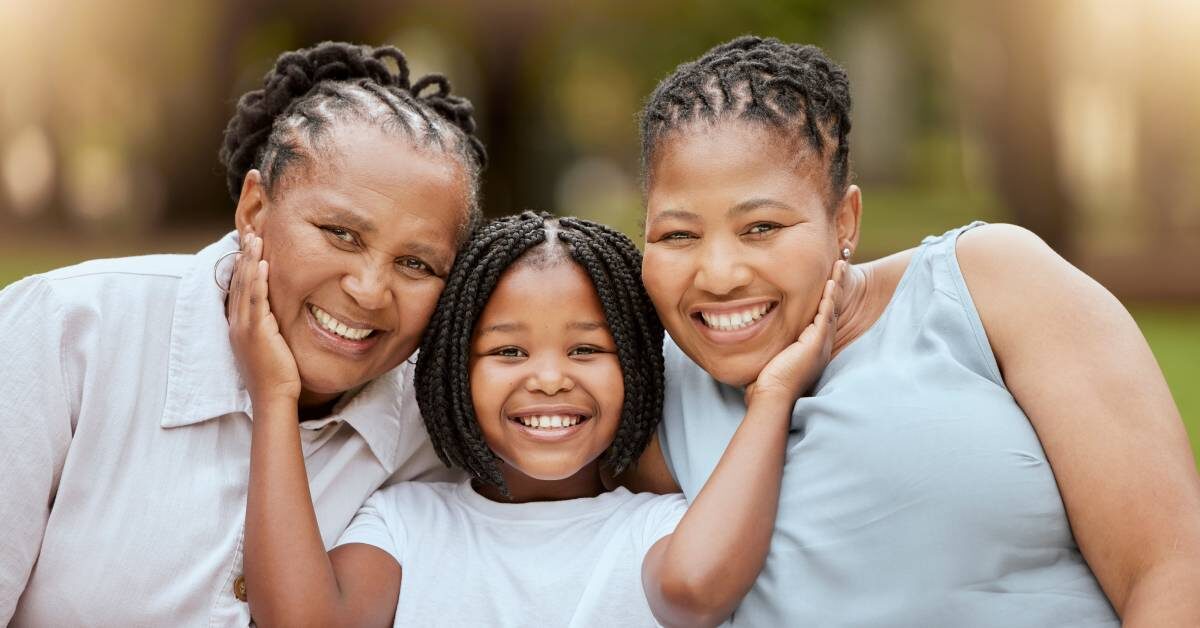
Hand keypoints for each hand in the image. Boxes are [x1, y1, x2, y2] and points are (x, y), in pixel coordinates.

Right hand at [228, 231, 301, 405]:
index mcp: (239, 326)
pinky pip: (256, 300)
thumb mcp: (270, 345)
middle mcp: (237, 323)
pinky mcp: (256, 331)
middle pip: (238, 281)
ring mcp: (244, 327)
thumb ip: (270, 327)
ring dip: (249, 259)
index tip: (247, 245)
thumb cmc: (276, 375)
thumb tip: (278, 315)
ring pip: (244, 286)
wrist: (273, 397)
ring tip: (255, 237)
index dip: (242, 265)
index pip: (238, 288)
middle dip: (243, 255)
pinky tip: (263, 263)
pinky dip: (257, 279)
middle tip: (249, 231)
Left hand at [744, 260, 844, 406]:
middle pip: (831, 306)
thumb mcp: (773, 356)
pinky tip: (831, 282)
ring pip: (831, 306)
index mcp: (812, 347)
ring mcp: (820, 343)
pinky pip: (825, 314)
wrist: (772, 396)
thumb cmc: (767, 383)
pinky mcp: (816, 343)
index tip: (827, 277)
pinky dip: (829, 297)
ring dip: (836, 284)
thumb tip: (755, 331)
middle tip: (841, 265)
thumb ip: (772, 343)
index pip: (821, 314)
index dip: (826, 295)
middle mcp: (821, 344)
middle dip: (836, 284)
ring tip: (841, 265)